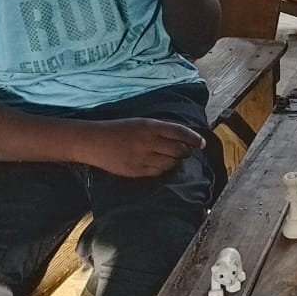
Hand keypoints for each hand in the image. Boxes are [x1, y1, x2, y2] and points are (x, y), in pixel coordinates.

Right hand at [82, 118, 203, 177]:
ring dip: (175, 161)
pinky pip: (157, 172)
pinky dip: (163, 169)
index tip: (202, 143)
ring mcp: (141, 158)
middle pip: (178, 150)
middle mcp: (148, 142)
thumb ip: (161, 130)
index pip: (180, 132)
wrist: (94, 141)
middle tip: (186, 151)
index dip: (194, 138)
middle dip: (186, 151)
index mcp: (150, 127)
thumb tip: (183, 138)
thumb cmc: (119, 130)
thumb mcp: (141, 123)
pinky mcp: (135, 170)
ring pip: (170, 163)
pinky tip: (159, 164)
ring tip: (172, 157)